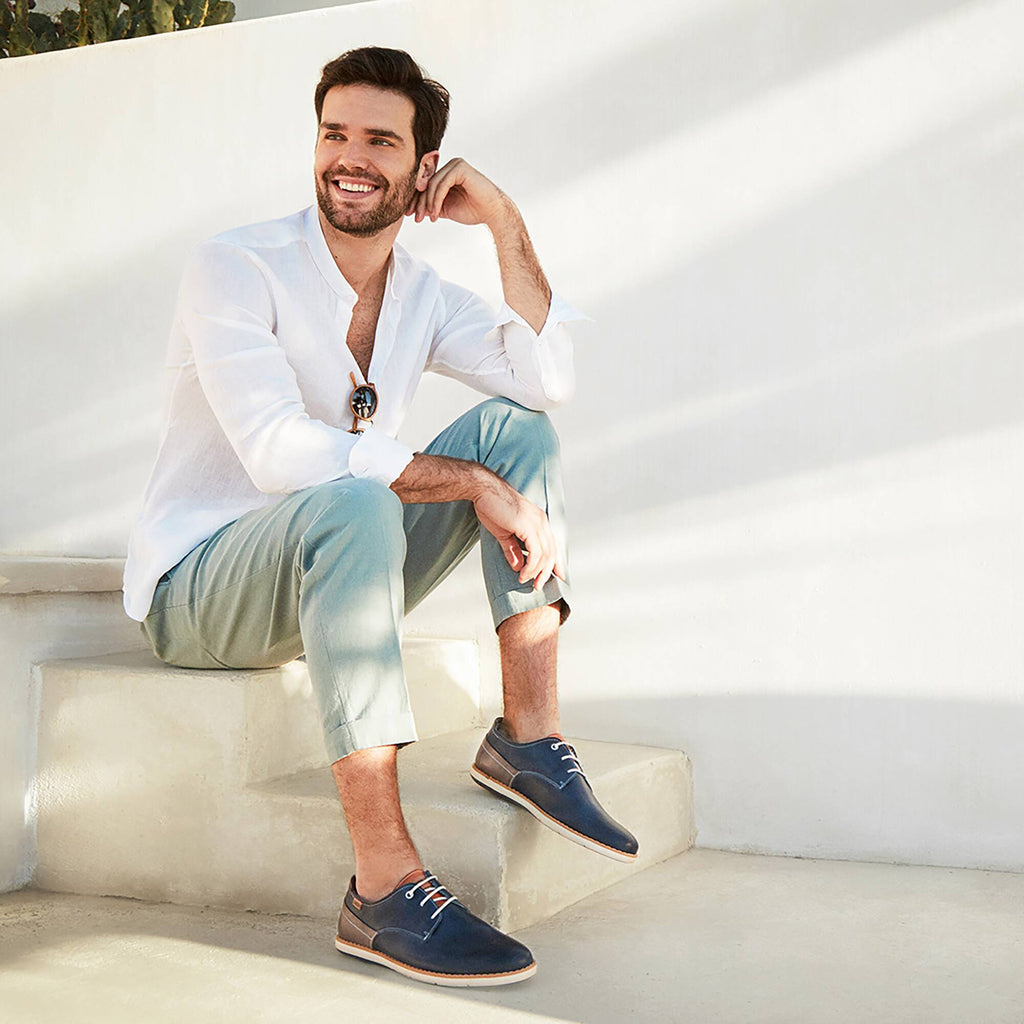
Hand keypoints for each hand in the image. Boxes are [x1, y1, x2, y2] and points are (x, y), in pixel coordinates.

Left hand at [406, 158, 508, 227]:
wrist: (492, 213)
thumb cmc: (472, 211)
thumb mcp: (445, 208)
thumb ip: (431, 204)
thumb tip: (412, 207)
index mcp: (446, 173)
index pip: (426, 185)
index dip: (416, 199)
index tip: (409, 214)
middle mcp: (450, 166)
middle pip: (427, 183)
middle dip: (420, 202)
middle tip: (416, 218)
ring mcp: (455, 165)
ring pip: (432, 184)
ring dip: (428, 203)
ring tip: (428, 218)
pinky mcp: (460, 167)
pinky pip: (442, 184)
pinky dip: (436, 199)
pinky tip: (435, 213)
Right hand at [472, 474, 565, 590]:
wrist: (483, 490)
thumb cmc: (491, 507)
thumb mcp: (504, 533)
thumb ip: (512, 549)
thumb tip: (518, 566)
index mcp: (539, 520)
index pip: (553, 544)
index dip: (557, 562)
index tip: (557, 576)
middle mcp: (542, 521)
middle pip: (552, 552)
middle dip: (547, 572)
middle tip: (538, 586)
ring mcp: (537, 523)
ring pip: (546, 555)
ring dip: (537, 572)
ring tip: (527, 581)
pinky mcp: (529, 527)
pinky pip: (536, 553)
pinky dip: (531, 566)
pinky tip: (522, 573)